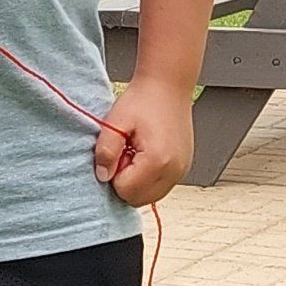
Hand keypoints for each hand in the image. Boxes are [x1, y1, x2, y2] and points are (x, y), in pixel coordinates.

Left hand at [92, 76, 193, 206]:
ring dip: (137, 181)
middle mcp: (174, 170)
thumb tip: (102, 176)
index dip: (114, 174)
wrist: (168, 86)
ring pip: (149, 196)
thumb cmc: (143, 100)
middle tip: (125, 153)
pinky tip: (146, 155)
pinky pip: (160, 186)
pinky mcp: (183, 168)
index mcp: (158, 160)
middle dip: (125, 181)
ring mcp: (182, 170)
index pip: (125, 191)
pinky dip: (149, 177)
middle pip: (138, 199)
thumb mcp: (115, 122)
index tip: (117, 153)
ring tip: (136, 153)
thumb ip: (105, 151)